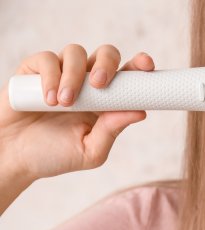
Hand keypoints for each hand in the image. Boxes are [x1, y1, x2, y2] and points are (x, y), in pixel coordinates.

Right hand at [0, 44, 154, 181]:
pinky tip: (49, 101)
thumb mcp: (90, 150)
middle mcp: (87, 83)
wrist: (14, 157)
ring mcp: (61, 74)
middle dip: (108, 63)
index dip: (139, 66)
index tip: (146, 65)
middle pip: (106, 53)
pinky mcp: (34, 70)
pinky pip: (48, 59)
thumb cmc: (54, 155)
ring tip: (66, 104)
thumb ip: (112, 130)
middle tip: (100, 85)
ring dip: (75, 76)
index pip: (128, 76)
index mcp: (106, 101)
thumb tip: (140, 112)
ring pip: (77, 52)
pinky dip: (51, 77)